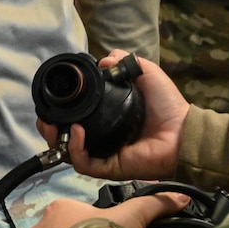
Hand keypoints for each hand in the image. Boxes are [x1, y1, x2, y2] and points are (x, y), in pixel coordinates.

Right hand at [36, 50, 188, 180]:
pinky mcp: (108, 168)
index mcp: (108, 120)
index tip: (54, 101)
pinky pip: (83, 163)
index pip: (75, 120)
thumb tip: (103, 59)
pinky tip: (78, 130)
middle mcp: (102, 138)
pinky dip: (75, 148)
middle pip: (64, 139)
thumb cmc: (168, 107)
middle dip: (49, 129)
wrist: (183, 132)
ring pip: (67, 153)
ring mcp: (103, 155)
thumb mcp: (147, 75)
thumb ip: (127, 63)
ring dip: (56, 139)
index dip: (60, 112)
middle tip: (45, 118)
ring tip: (53, 124)